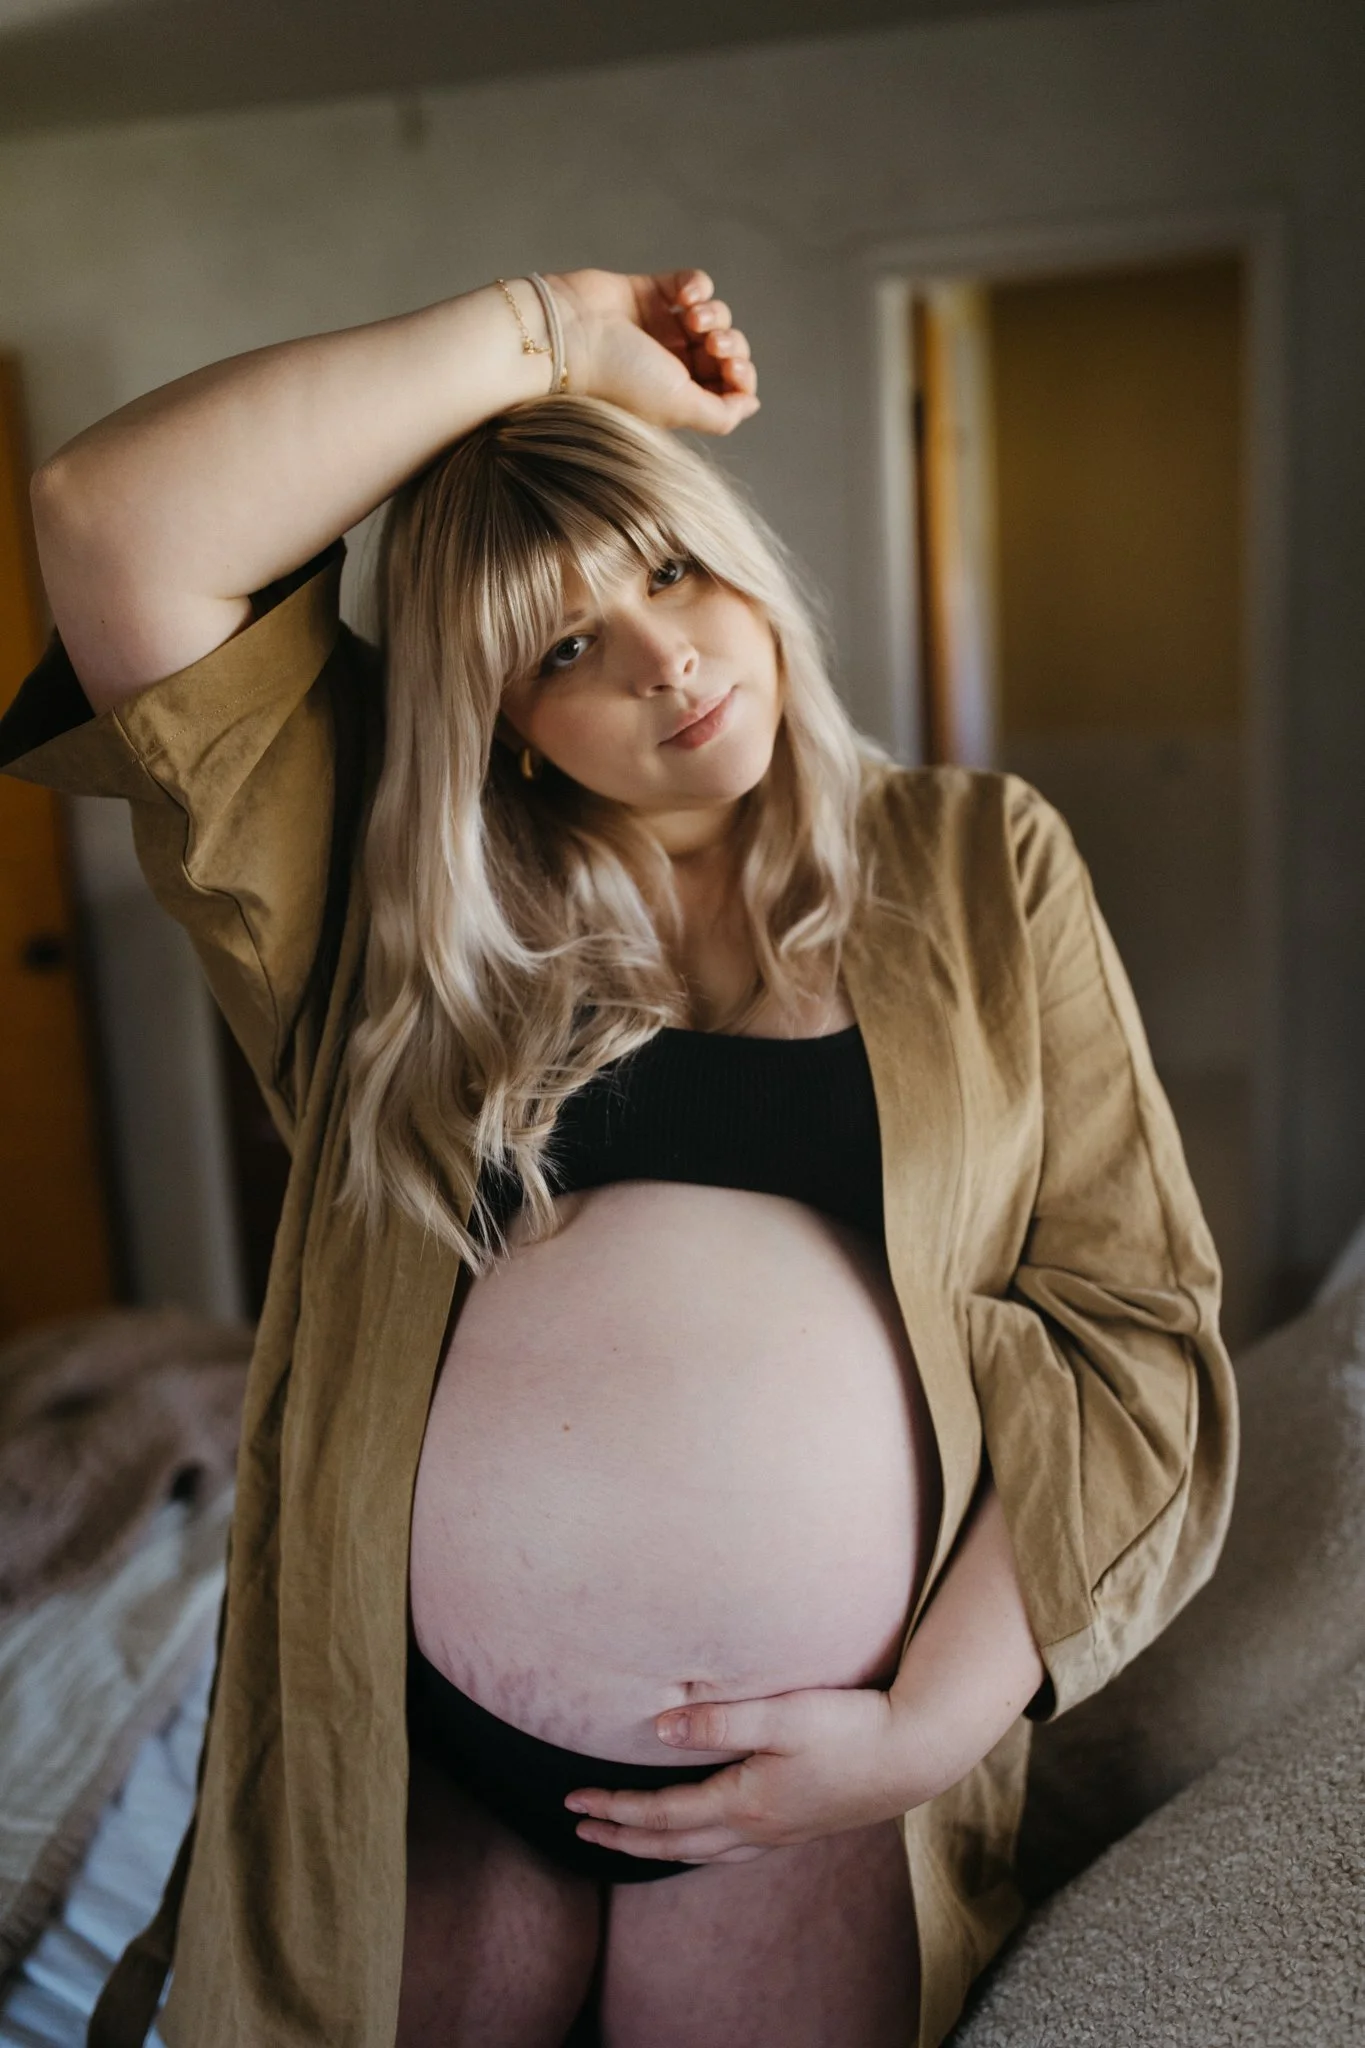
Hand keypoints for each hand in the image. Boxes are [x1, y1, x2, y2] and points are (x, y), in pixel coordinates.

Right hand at [548, 267, 760, 436]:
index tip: (731, 370)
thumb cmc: (618, 377)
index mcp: (678, 397)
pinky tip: (686, 296)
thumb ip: (721, 414)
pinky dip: (698, 286)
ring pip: (715, 316)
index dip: (741, 375)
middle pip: (727, 350)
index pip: (730, 386)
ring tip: (693, 319)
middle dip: (730, 345)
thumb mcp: (678, 407)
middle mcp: (672, 365)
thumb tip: (752, 402)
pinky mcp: (651, 293)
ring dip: (715, 316)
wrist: (570, 335)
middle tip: (713, 346)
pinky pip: (693, 284)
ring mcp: (662, 327)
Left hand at [563, 1685, 918, 1866]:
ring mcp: (779, 1834)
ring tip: (626, 1838)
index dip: (614, 1808)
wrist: (915, 1753)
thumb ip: (720, 1722)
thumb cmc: (851, 1727)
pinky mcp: (798, 1827)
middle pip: (673, 1843)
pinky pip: (729, 1850)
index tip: (572, 1801)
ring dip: (655, 1847)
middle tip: (580, 1827)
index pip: (662, 1813)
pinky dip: (696, 1848)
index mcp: (745, 1804)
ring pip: (701, 1853)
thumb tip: (658, 1730)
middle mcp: (757, 1829)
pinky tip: (700, 1836)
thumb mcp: (784, 1715)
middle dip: (622, 1836)